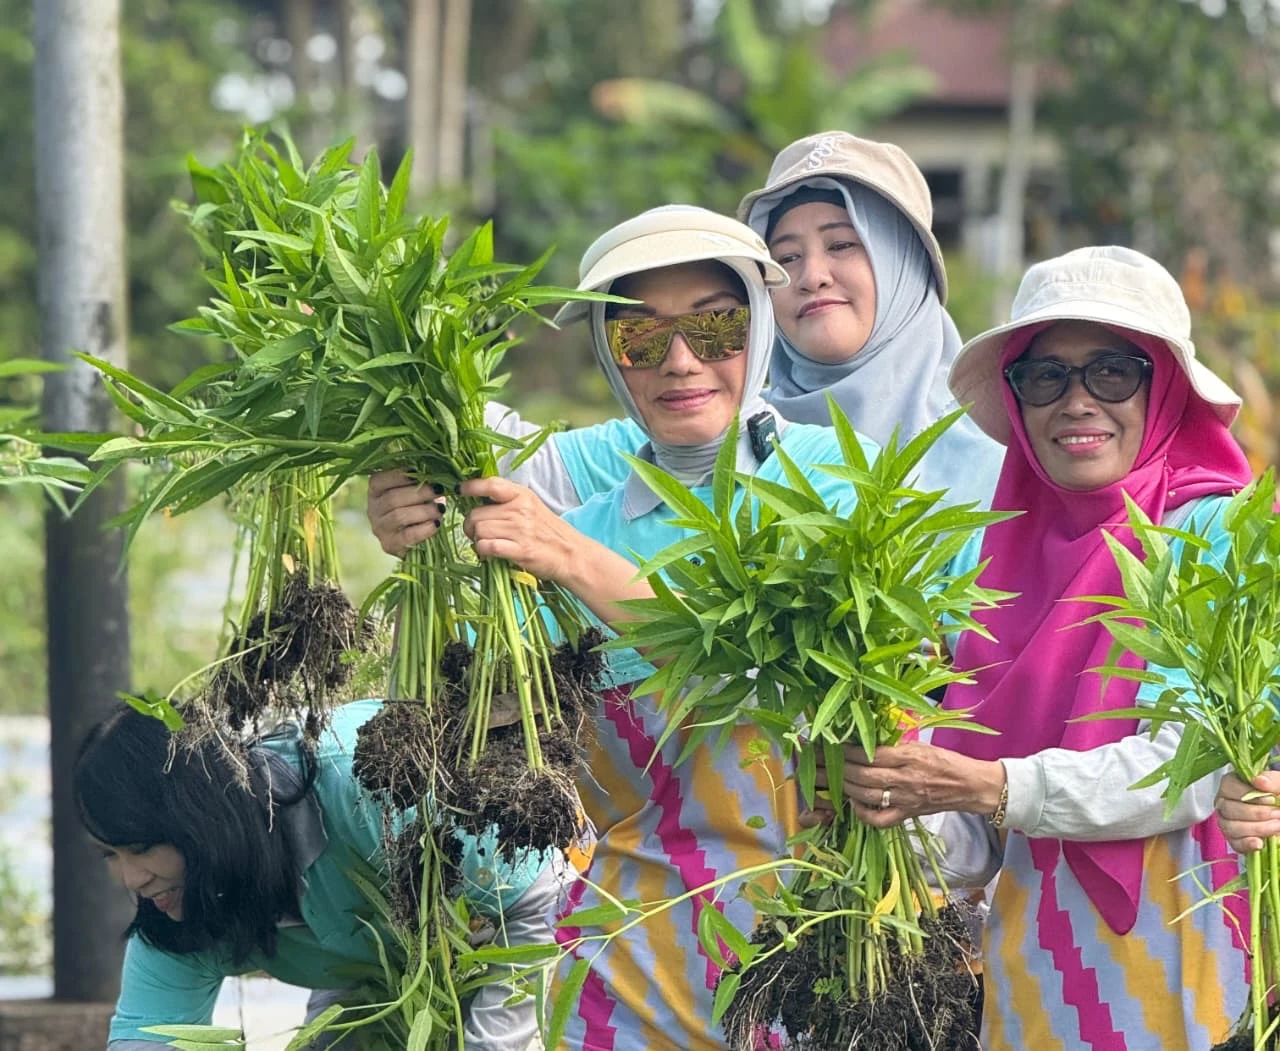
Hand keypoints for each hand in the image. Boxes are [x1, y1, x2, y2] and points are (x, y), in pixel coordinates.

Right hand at [367, 469, 445, 556]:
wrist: (413, 541)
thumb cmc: (416, 508)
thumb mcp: (414, 492)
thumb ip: (418, 481)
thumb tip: (434, 473)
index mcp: (375, 491)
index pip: (379, 480)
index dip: (398, 475)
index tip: (418, 471)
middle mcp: (373, 509)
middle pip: (392, 499)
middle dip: (419, 493)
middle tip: (439, 490)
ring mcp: (379, 528)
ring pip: (399, 516)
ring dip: (423, 511)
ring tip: (441, 509)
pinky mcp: (389, 545)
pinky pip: (407, 536)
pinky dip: (424, 529)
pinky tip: (437, 524)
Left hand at [461, 476, 578, 584]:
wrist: (571, 554)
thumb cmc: (548, 531)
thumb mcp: (531, 506)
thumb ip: (507, 501)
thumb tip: (476, 500)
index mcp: (522, 495)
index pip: (490, 484)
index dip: (471, 486)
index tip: (460, 489)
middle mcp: (520, 509)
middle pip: (476, 514)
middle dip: (471, 526)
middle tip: (476, 533)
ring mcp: (520, 530)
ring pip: (479, 531)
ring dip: (477, 540)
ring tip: (486, 544)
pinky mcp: (520, 550)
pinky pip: (487, 546)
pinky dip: (483, 551)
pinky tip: (489, 553)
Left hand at [798, 739, 1004, 829]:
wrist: (970, 785)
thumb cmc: (944, 760)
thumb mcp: (918, 744)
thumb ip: (892, 745)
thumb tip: (860, 738)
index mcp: (907, 757)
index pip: (867, 754)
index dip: (842, 750)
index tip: (822, 743)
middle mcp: (904, 779)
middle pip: (860, 776)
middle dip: (831, 769)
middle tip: (808, 763)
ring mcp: (904, 800)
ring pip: (865, 795)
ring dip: (839, 787)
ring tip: (818, 780)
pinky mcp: (906, 815)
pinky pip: (879, 819)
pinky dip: (861, 812)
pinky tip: (850, 803)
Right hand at [1216, 771, 1279, 853]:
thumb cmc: (1279, 796)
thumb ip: (1273, 780)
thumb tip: (1259, 781)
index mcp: (1231, 785)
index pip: (1228, 787)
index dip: (1248, 793)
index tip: (1271, 799)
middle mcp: (1224, 803)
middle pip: (1229, 809)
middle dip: (1256, 813)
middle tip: (1277, 814)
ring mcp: (1227, 822)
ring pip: (1230, 827)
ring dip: (1256, 828)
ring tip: (1277, 826)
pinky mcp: (1235, 839)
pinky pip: (1234, 843)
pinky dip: (1247, 844)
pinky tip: (1260, 843)